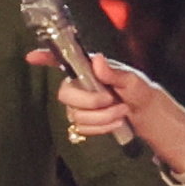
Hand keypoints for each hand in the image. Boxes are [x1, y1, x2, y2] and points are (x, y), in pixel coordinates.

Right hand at [26, 49, 184, 173]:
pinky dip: (99, 128)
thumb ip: (115, 73)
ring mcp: (84, 104)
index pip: (65, 60)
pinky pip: (81, 127)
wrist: (153, 122)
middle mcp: (84, 84)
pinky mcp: (88, 121)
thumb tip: (96, 60)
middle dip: (89, 102)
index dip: (46, 57)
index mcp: (94, 69)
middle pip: (65, 94)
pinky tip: (114, 124)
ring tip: (120, 114)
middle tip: (112, 101)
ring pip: (74, 114)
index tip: (31, 57)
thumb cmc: (146, 96)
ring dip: (100, 118)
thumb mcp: (136, 83)